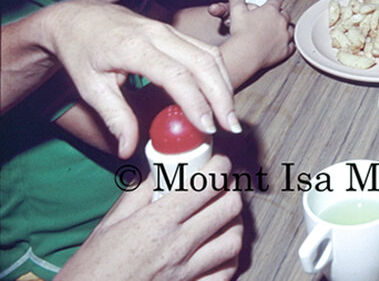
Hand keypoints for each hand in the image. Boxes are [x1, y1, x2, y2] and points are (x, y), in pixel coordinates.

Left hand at [40, 1, 238, 157]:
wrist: (81, 18)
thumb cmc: (83, 51)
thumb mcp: (89, 87)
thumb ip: (114, 117)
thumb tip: (129, 149)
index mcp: (135, 47)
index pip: (176, 75)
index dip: (195, 101)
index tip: (206, 127)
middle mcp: (159, 34)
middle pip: (203, 62)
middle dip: (221, 95)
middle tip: (230, 126)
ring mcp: (171, 30)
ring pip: (210, 54)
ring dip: (225, 84)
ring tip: (229, 115)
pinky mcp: (176, 32)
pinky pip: (205, 50)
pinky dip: (218, 73)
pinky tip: (220, 94)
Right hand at [61, 155, 241, 280]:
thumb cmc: (90, 270)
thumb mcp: (109, 225)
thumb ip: (139, 193)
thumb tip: (160, 171)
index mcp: (158, 222)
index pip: (209, 182)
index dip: (220, 166)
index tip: (217, 163)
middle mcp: (177, 246)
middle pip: (230, 207)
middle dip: (231, 189)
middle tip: (222, 186)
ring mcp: (186, 274)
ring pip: (234, 240)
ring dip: (234, 224)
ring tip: (222, 217)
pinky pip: (225, 273)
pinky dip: (228, 258)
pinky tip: (216, 250)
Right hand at [225, 0, 293, 71]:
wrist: (245, 54)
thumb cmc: (242, 34)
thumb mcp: (236, 12)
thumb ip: (237, 0)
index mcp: (270, 10)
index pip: (276, 0)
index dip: (273, 1)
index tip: (271, 3)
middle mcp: (281, 21)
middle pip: (285, 14)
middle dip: (280, 15)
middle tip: (274, 18)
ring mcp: (284, 36)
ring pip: (291, 29)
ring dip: (286, 29)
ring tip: (281, 30)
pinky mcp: (285, 50)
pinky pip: (291, 46)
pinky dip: (288, 45)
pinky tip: (285, 45)